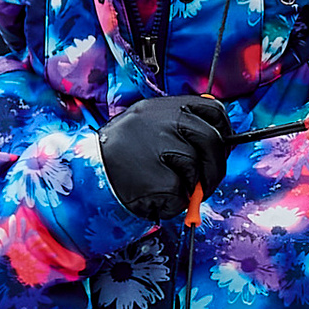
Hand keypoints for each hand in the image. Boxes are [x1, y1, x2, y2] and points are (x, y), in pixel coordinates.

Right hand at [100, 92, 233, 221]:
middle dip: (216, 166)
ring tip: (167, 185)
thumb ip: (176, 126)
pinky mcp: (158, 178)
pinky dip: (175, 201)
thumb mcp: (145, 126)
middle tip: (207, 182)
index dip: (223, 130)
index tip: (223, 145)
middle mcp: (162, 122)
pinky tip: (155, 194)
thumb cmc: (118, 156)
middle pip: (212, 140)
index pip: (211, 110)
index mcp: (160, 107)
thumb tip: (214, 136)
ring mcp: (159, 148)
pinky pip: (182, 193)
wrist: (85, 175)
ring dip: (190, 184)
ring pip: (196, 168)